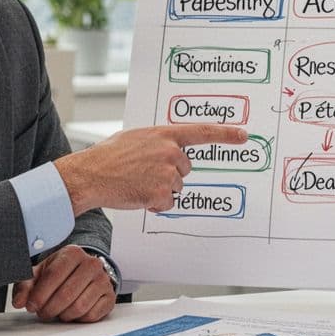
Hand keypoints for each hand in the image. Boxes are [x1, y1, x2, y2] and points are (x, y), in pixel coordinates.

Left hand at [11, 245, 114, 322]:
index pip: (53, 275)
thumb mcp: (40, 274)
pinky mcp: (109, 297)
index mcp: (73, 253)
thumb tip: (19, 301)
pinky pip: (91, 315)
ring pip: (79, 307)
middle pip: (66, 294)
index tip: (31, 305)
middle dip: (50, 308)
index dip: (39, 294)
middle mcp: (91, 264)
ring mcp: (103, 280)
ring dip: (63, 315)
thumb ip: (25, 286)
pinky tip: (72, 312)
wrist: (84, 273)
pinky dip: (78, 319)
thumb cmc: (60, 273)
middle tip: (43, 312)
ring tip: (57, 311)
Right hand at [55, 124, 247, 213]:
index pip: (202, 132)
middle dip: (169, 173)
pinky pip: (167, 203)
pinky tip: (137, 194)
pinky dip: (154, 204)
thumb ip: (158, 141)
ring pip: (176, 188)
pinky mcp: (162, 193)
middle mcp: (171, 151)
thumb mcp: (136, 138)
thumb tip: (170, 148)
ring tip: (136, 182)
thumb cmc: (108, 156)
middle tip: (143, 172)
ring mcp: (168, 173)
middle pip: (185, 169)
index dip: (226, 133)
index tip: (244, 135)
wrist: (91, 175)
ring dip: (159, 189)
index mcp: (165, 134)